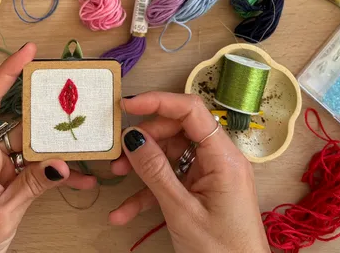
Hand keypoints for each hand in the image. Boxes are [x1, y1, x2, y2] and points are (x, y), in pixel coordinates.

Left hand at [0, 43, 96, 252]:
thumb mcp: (0, 216)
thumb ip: (32, 187)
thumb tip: (62, 162)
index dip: (7, 72)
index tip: (29, 51)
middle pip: (21, 122)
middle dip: (51, 113)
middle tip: (81, 100)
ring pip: (32, 148)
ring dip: (60, 150)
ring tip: (91, 146)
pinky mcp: (3, 185)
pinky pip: (33, 172)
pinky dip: (54, 176)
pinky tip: (81, 182)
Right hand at [110, 92, 269, 252]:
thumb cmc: (221, 250)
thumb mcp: (180, 210)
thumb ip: (155, 171)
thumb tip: (133, 136)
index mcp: (224, 157)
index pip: (191, 110)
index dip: (158, 102)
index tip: (127, 105)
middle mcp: (220, 160)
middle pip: (177, 131)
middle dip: (145, 140)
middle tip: (119, 154)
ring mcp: (212, 176)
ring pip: (171, 157)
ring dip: (142, 169)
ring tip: (116, 179)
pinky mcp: (204, 192)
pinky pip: (173, 181)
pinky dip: (149, 193)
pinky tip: (124, 212)